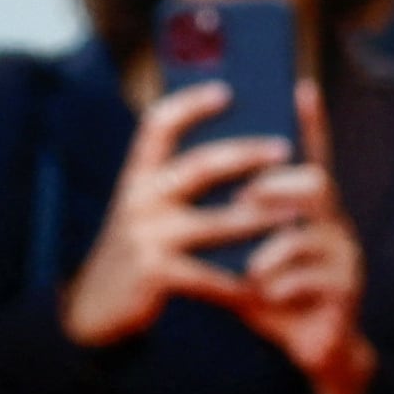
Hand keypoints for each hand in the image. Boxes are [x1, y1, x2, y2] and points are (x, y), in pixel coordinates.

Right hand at [60, 80, 294, 347]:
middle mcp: (138, 198)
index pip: (158, 124)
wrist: (97, 303)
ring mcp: (146, 235)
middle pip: (199, 166)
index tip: (226, 91)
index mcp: (137, 174)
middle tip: (285, 148)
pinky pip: (208, 274)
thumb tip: (240, 154)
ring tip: (296, 215)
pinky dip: (240, 281)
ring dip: (259, 219)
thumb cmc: (139, 246)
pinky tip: (268, 281)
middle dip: (246, 154)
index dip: (190, 104)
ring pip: (214, 223)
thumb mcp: (145, 207)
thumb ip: (174, 182)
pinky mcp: (154, 273)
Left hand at [194, 85, 377, 393]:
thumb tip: (185, 175)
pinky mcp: (346, 289)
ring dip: (272, 249)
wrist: (308, 348)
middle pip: (316, 183)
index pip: (312, 154)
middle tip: (246, 196)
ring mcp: (345, 254)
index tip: (300, 84)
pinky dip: (279, 286)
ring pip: (308, 234)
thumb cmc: (271, 290)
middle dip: (277, 186)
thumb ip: (226, 218)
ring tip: (253, 269)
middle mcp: (332, 222)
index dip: (311, 122)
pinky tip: (267, 297)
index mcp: (307, 208)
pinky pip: (309, 277)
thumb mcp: (244, 251)